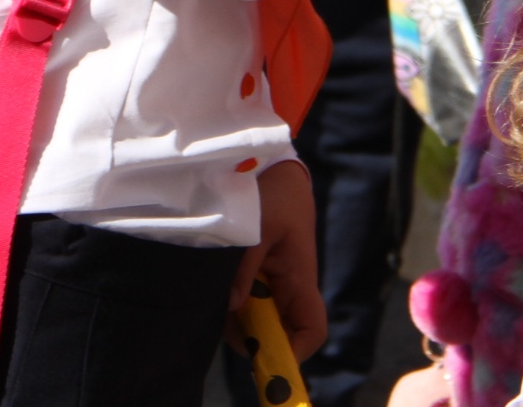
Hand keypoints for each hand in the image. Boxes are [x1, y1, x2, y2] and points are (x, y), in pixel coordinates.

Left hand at [230, 160, 327, 361]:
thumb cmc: (272, 194)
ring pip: (259, 318)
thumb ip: (244, 268)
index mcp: (299, 278)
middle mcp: (289, 286)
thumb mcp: (256, 227)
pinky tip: (211, 292)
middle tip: (222, 325)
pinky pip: (247, 299)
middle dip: (254, 338)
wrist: (271, 167)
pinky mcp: (256, 272)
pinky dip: (231, 303)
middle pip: (280, 331)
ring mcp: (272, 281)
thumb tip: (234, 307)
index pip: (311, 329)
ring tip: (211, 304)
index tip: (264, 355)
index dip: (294, 350)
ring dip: (238, 320)